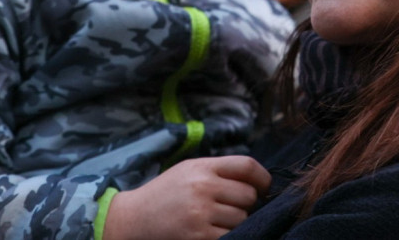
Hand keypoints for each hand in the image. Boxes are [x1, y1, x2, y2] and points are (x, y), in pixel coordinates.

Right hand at [102, 156, 270, 239]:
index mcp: (202, 167)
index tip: (265, 187)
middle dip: (246, 204)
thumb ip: (218, 172)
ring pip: (242, 218)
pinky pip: (230, 236)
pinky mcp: (198, 235)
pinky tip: (213, 231)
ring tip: (216, 220)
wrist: (134, 218)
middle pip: (249, 195)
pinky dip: (227, 236)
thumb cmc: (165, 194)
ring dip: (236, 222)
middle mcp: (203, 186)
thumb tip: (256, 182)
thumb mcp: (188, 171)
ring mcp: (200, 212)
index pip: (247, 165)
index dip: (263, 178)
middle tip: (231, 208)